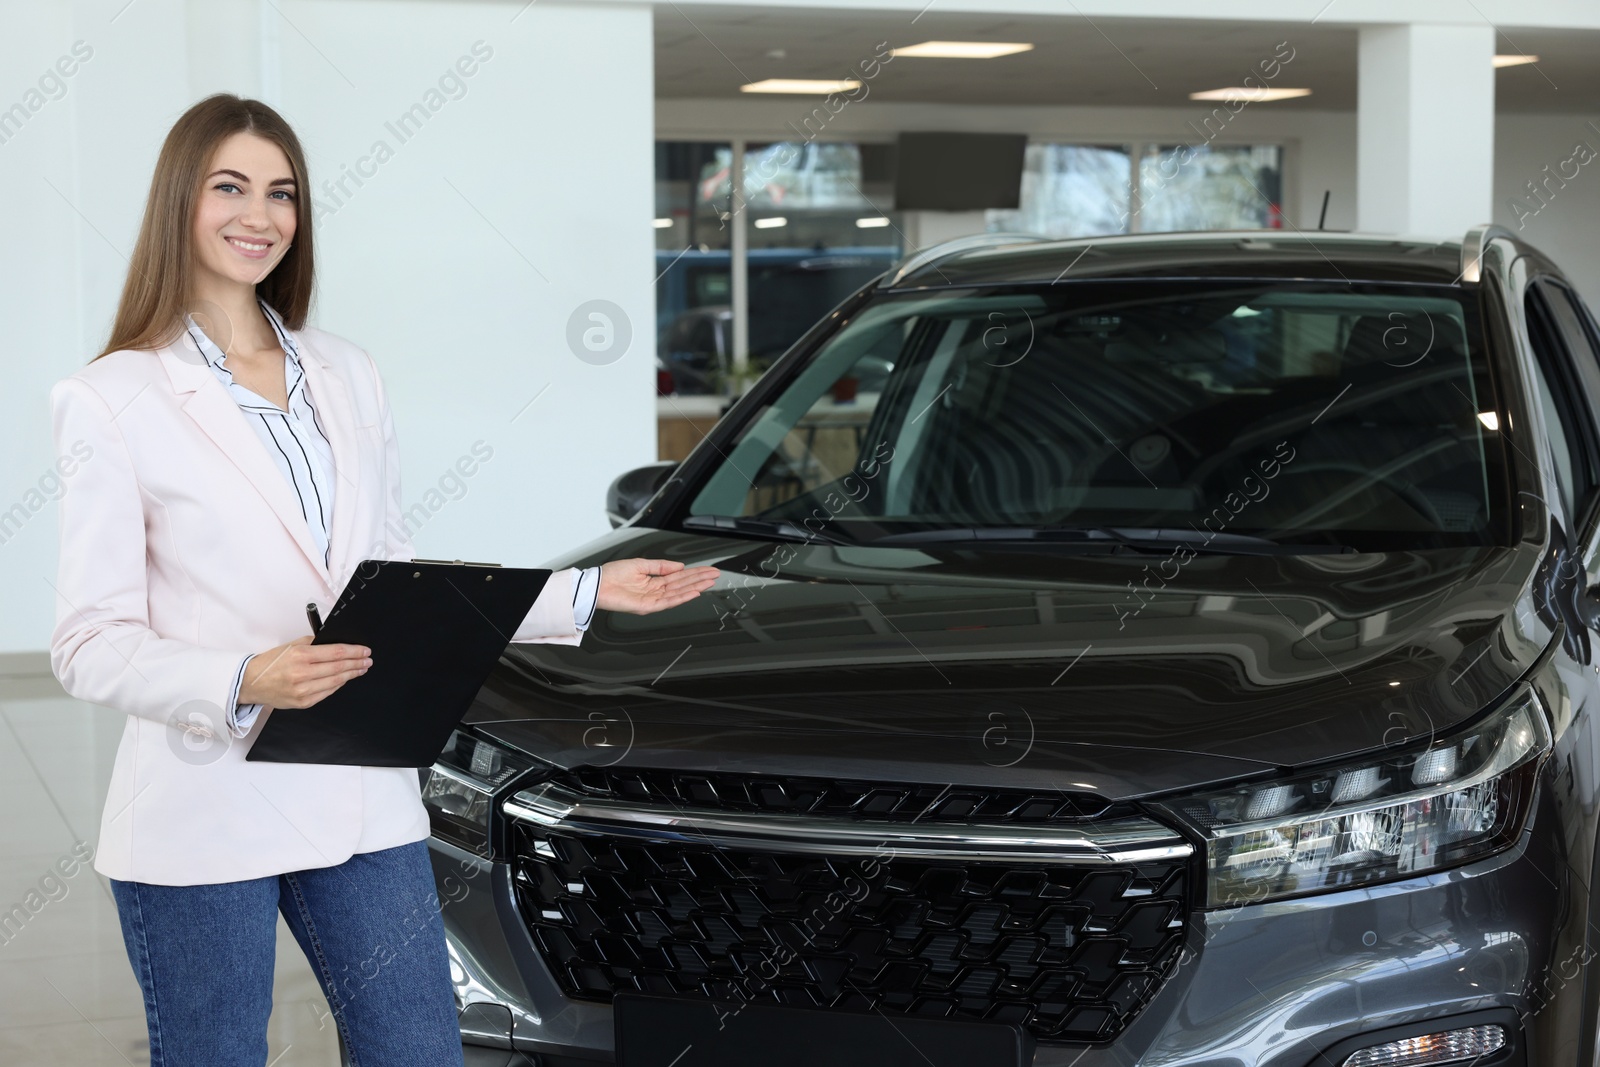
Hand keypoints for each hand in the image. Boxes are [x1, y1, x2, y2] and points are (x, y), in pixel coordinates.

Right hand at [239, 635, 371, 708]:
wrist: (251, 683)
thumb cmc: (271, 663)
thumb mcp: (290, 646)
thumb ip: (313, 643)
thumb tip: (335, 643)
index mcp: (300, 656)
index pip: (335, 653)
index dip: (354, 652)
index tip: (365, 651)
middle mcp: (302, 674)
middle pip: (338, 668)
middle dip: (357, 663)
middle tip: (368, 660)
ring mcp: (303, 690)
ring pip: (335, 681)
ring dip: (351, 675)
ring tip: (361, 669)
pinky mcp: (303, 702)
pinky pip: (327, 692)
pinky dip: (338, 685)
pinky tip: (344, 679)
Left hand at [596, 558, 719, 614]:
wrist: (597, 585)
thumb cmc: (612, 575)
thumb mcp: (640, 564)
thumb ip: (661, 566)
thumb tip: (679, 566)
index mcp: (654, 581)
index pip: (679, 577)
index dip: (695, 573)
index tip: (708, 570)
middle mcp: (655, 591)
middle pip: (683, 585)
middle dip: (700, 579)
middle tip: (715, 575)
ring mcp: (653, 599)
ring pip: (679, 593)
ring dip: (695, 587)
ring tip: (709, 583)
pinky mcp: (647, 606)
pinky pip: (668, 602)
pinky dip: (682, 598)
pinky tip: (693, 593)